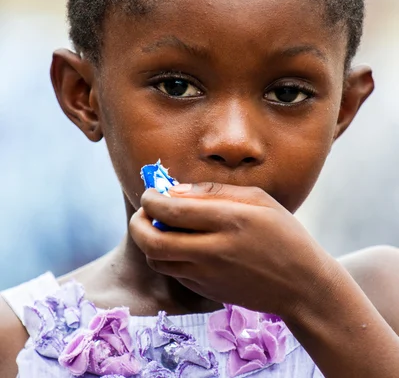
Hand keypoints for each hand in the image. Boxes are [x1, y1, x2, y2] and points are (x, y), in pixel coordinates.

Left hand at [129, 182, 332, 318]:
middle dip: (138, 223)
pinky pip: (172, 273)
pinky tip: (181, 244)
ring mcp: (207, 276)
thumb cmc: (284, 235)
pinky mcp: (206, 292)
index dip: (151, 199)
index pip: (171, 209)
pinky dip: (167, 256)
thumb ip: (215, 191)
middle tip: (144, 212)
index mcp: (228, 221)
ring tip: (161, 227)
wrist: (302, 287)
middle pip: (153, 241)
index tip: (150, 192)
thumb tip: (175, 189)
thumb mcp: (258, 200)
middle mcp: (213, 251)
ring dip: (149, 241)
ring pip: (157, 260)